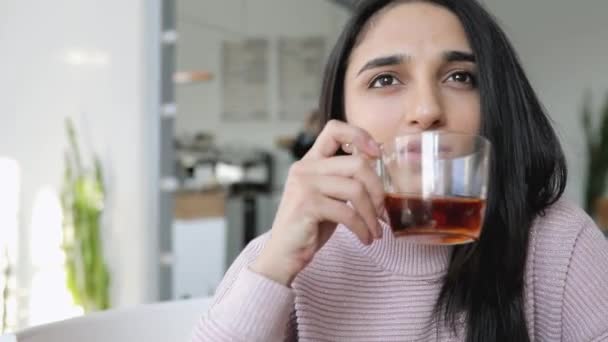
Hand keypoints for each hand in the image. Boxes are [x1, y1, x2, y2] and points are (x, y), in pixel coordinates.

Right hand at [251, 120, 384, 285]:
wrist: (284, 254)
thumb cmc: (310, 226)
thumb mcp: (330, 196)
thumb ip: (345, 179)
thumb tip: (378, 169)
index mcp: (311, 161)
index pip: (334, 129)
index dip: (359, 135)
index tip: (376, 154)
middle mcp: (305, 168)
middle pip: (357, 164)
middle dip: (377, 190)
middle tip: (381, 212)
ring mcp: (304, 185)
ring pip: (356, 189)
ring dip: (372, 214)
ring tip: (375, 231)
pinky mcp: (307, 204)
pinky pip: (347, 212)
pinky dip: (362, 228)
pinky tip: (365, 238)